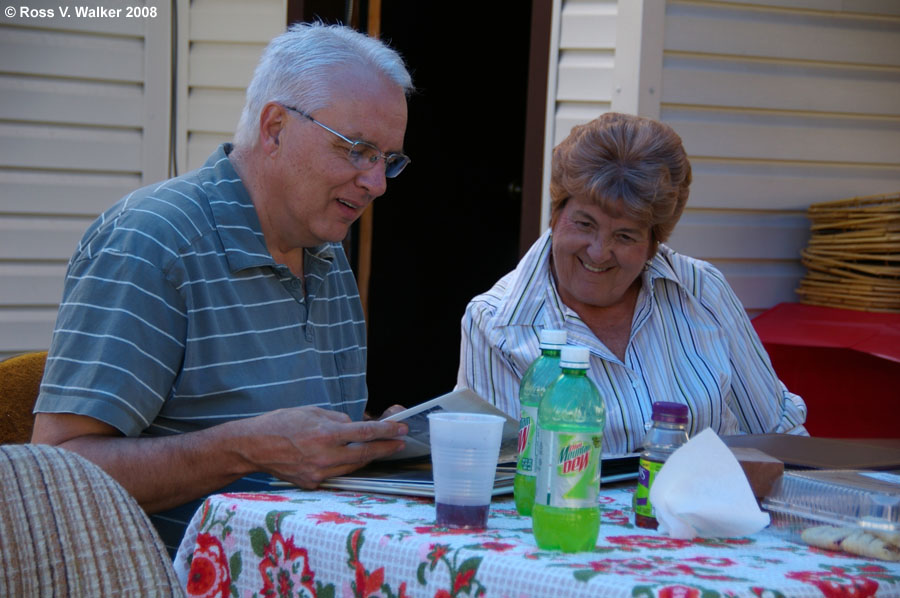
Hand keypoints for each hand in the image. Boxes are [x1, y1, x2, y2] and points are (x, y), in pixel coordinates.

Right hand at [237, 406, 407, 488]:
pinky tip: (350, 458)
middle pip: (364, 454)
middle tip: (399, 442)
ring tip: (379, 448)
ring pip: (353, 466)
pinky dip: (346, 465)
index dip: (386, 431)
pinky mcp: (312, 483)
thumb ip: (337, 419)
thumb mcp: (311, 411)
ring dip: (368, 457)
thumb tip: (355, 427)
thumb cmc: (280, 424)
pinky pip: (337, 474)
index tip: (400, 429)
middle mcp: (324, 455)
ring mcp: (318, 472)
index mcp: (324, 433)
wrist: (253, 447)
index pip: (364, 433)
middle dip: (386, 448)